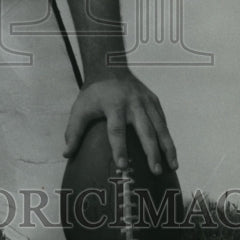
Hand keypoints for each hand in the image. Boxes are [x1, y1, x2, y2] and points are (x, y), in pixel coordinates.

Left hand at [63, 69, 178, 174]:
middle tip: (155, 171)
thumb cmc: (94, 94)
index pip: (116, 130)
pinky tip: (171, 155)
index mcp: (114, 105)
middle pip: (145, 130)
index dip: (119, 148)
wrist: (110, 68)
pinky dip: (168, 139)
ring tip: (172, 167)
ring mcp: (146, 102)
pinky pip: (163, 122)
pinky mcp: (154, 101)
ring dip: (167, 148)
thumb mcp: (80, 109)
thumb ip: (73, 131)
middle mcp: (133, 103)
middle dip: (151, 152)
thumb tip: (67, 154)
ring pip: (160, 127)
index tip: (123, 166)